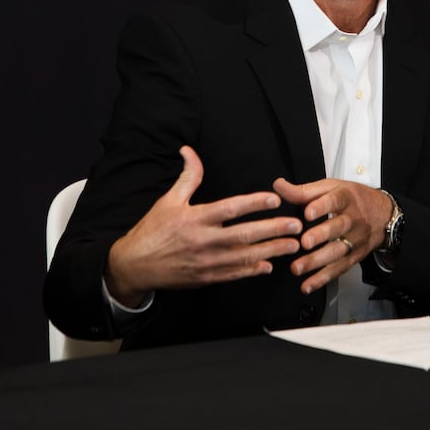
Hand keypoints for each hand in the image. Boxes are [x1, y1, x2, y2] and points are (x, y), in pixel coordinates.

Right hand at [105, 146, 302, 307]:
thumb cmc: (152, 230)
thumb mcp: (168, 200)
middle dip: (273, 230)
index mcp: (195, 218)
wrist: (134, 265)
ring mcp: (206, 262)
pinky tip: (269, 265)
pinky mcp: (206, 278)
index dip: (254, 204)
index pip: (230, 208)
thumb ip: (187, 176)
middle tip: (296, 226)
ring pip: (244, 257)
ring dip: (271, 251)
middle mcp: (203, 240)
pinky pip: (234, 275)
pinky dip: (252, 271)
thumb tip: (189, 150)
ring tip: (293, 246)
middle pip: (244, 235)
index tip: (274, 199)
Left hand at [272, 177, 391, 295]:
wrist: (383, 214)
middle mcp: (353, 218)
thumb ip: (304, 190)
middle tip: (304, 242)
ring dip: (317, 261)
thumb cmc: (353, 199)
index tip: (307, 212)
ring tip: (297, 267)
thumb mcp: (331, 187)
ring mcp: (355, 239)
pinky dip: (323, 278)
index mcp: (345, 197)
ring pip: (337, 251)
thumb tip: (279, 186)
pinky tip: (308, 284)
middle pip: (338, 227)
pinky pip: (339, 269)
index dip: (321, 206)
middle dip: (321, 236)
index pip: (335, 200)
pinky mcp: (355, 256)